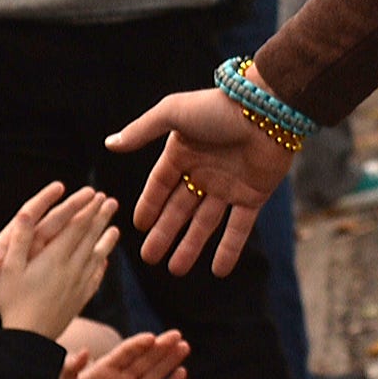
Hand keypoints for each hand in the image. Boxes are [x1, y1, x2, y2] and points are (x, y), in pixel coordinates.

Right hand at [0, 185, 117, 337]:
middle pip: (90, 239)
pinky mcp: (79, 301)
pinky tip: (104, 263)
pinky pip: (94, 279)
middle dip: (101, 218)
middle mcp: (71, 269)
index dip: (88, 210)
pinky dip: (101, 267)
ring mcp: (78, 286)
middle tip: (112, 203)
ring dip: (106, 241)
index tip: (98, 196)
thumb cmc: (13, 303)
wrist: (28, 340)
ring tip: (116, 230)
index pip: (76, 227)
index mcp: (54, 258)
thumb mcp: (10, 269)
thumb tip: (26, 212)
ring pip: (97, 258)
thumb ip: (21, 240)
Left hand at [49, 331, 187, 378]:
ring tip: (185, 347)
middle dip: (161, 347)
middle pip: (145, 359)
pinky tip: (182, 373)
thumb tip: (84, 351)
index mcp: (103, 371)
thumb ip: (69, 370)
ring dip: (170, 361)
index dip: (139, 344)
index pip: (125, 352)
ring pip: (155, 374)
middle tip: (178, 335)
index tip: (152, 338)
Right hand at [105, 86, 294, 274]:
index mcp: (183, 152)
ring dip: (191, 246)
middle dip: (165, 234)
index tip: (137, 228)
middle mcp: (204, 171)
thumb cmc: (218, 108)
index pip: (160, 185)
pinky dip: (229, 249)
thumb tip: (109, 144)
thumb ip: (142, 130)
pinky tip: (218, 271)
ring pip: (205, 223)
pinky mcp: (253, 196)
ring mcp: (229, 185)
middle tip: (149, 258)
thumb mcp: (173, 113)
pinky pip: (239, 228)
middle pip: (179, 209)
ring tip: (175, 270)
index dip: (149, 206)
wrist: (268, 110)